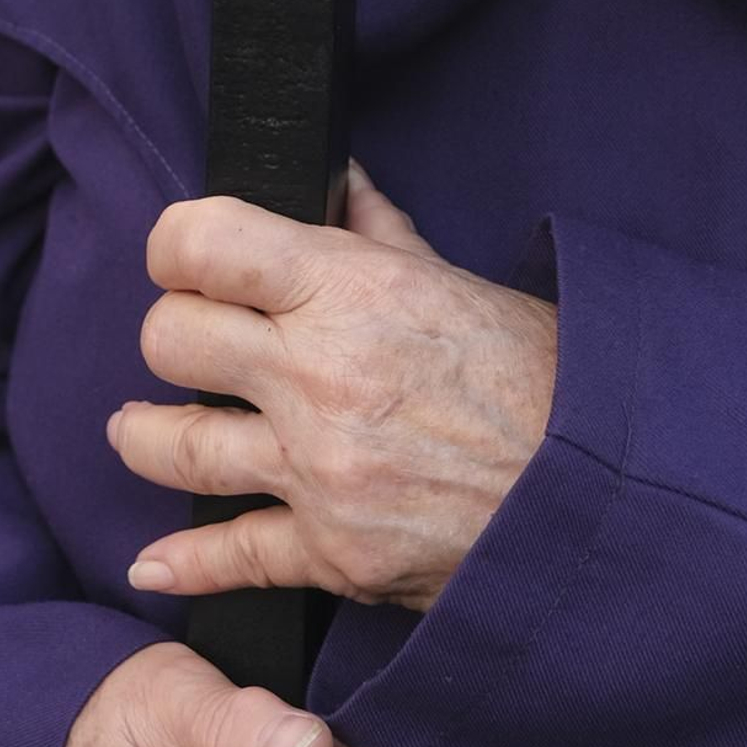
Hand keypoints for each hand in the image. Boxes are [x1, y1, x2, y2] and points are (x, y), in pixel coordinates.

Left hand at [113, 170, 558, 611]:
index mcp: (350, 291)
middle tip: (192, 346)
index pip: (199, 243)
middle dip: (174, 337)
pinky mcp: (331, 552)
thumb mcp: (459, 284)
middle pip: (167, 340)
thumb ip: (378, 235)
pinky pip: (228, 554)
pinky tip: (155, 561)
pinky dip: (184, 562)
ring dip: (147, 436)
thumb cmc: (545, 378)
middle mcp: (317, 376)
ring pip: (171, 446)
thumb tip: (336, 183)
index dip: (179, 247)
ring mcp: (316, 469)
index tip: (187, 260)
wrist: (603, 495)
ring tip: (142, 430)